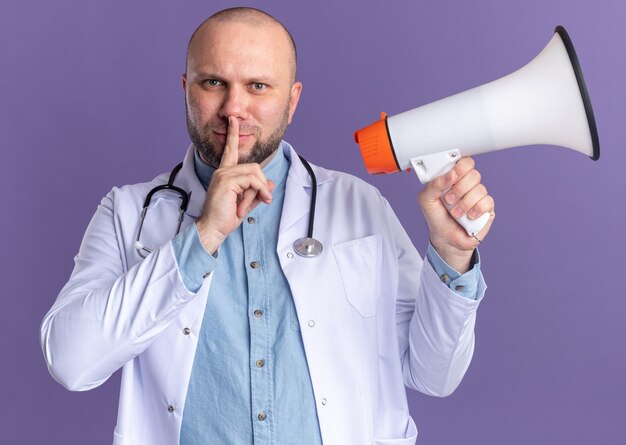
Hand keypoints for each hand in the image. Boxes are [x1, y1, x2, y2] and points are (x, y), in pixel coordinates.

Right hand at [195, 116, 274, 253]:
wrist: (213, 228)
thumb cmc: (226, 217)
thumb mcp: (247, 203)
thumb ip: (258, 191)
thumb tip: (271, 182)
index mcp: (225, 173)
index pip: (230, 150)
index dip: (233, 134)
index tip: (232, 120)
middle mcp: (223, 170)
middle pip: (254, 167)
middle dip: (261, 185)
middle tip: (262, 200)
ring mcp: (223, 174)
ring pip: (255, 173)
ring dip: (258, 191)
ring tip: (248, 206)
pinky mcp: (226, 180)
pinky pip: (252, 181)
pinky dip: (256, 192)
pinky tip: (246, 205)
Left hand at [417, 157, 494, 272]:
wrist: (445, 239)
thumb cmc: (436, 217)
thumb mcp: (426, 200)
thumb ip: (434, 184)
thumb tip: (451, 174)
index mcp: (454, 178)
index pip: (464, 162)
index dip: (461, 167)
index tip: (452, 176)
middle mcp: (468, 185)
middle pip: (474, 174)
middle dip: (459, 189)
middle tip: (449, 200)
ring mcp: (478, 196)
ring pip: (480, 189)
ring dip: (464, 203)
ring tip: (455, 213)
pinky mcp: (487, 208)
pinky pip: (487, 202)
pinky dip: (475, 210)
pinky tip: (468, 217)